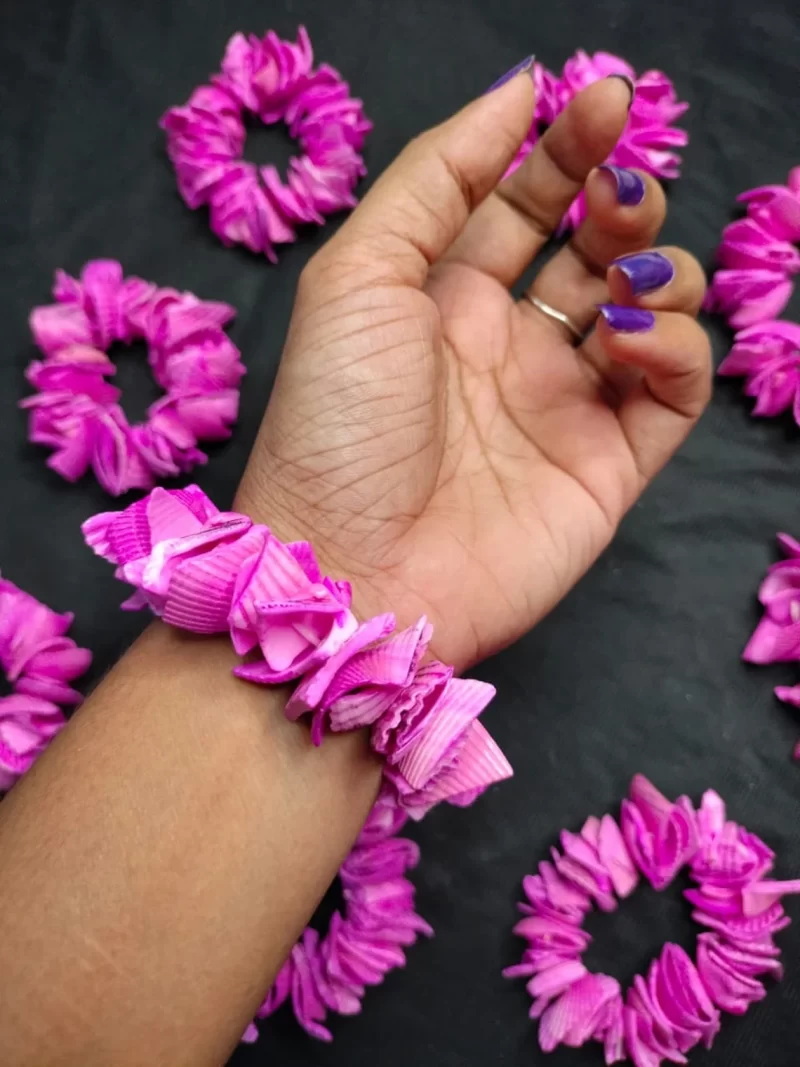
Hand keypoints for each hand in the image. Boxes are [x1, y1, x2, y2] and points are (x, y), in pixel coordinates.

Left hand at [236, 71, 709, 669]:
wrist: (351, 570)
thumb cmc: (336, 425)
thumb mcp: (358, 274)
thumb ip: (437, 176)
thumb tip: (519, 90)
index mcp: (447, 300)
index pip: (526, 205)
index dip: (568, 151)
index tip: (603, 102)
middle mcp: (510, 348)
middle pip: (597, 251)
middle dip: (623, 203)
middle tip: (620, 191)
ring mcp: (562, 406)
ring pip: (651, 313)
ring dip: (656, 273)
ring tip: (617, 281)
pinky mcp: (607, 465)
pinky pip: (674, 389)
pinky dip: (672, 347)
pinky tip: (625, 339)